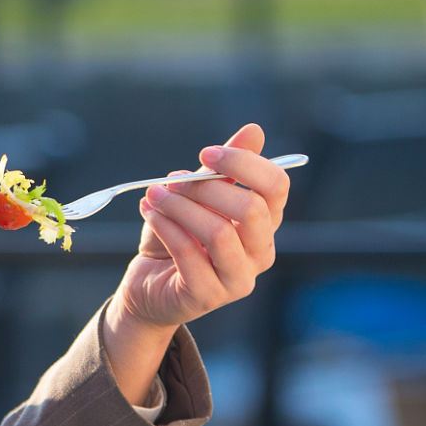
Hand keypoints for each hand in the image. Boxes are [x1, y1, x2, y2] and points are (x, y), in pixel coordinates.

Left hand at [114, 123, 290, 331]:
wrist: (149, 284)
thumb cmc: (178, 236)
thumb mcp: (197, 198)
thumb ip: (225, 169)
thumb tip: (255, 129)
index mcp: (265, 224)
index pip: (276, 186)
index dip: (243, 163)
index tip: (206, 154)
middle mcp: (260, 253)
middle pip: (251, 210)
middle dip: (206, 188)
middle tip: (173, 181)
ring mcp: (238, 279)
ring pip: (219, 232)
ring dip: (180, 207)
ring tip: (153, 195)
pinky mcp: (208, 296)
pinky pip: (190, 254)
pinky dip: (165, 227)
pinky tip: (149, 213)